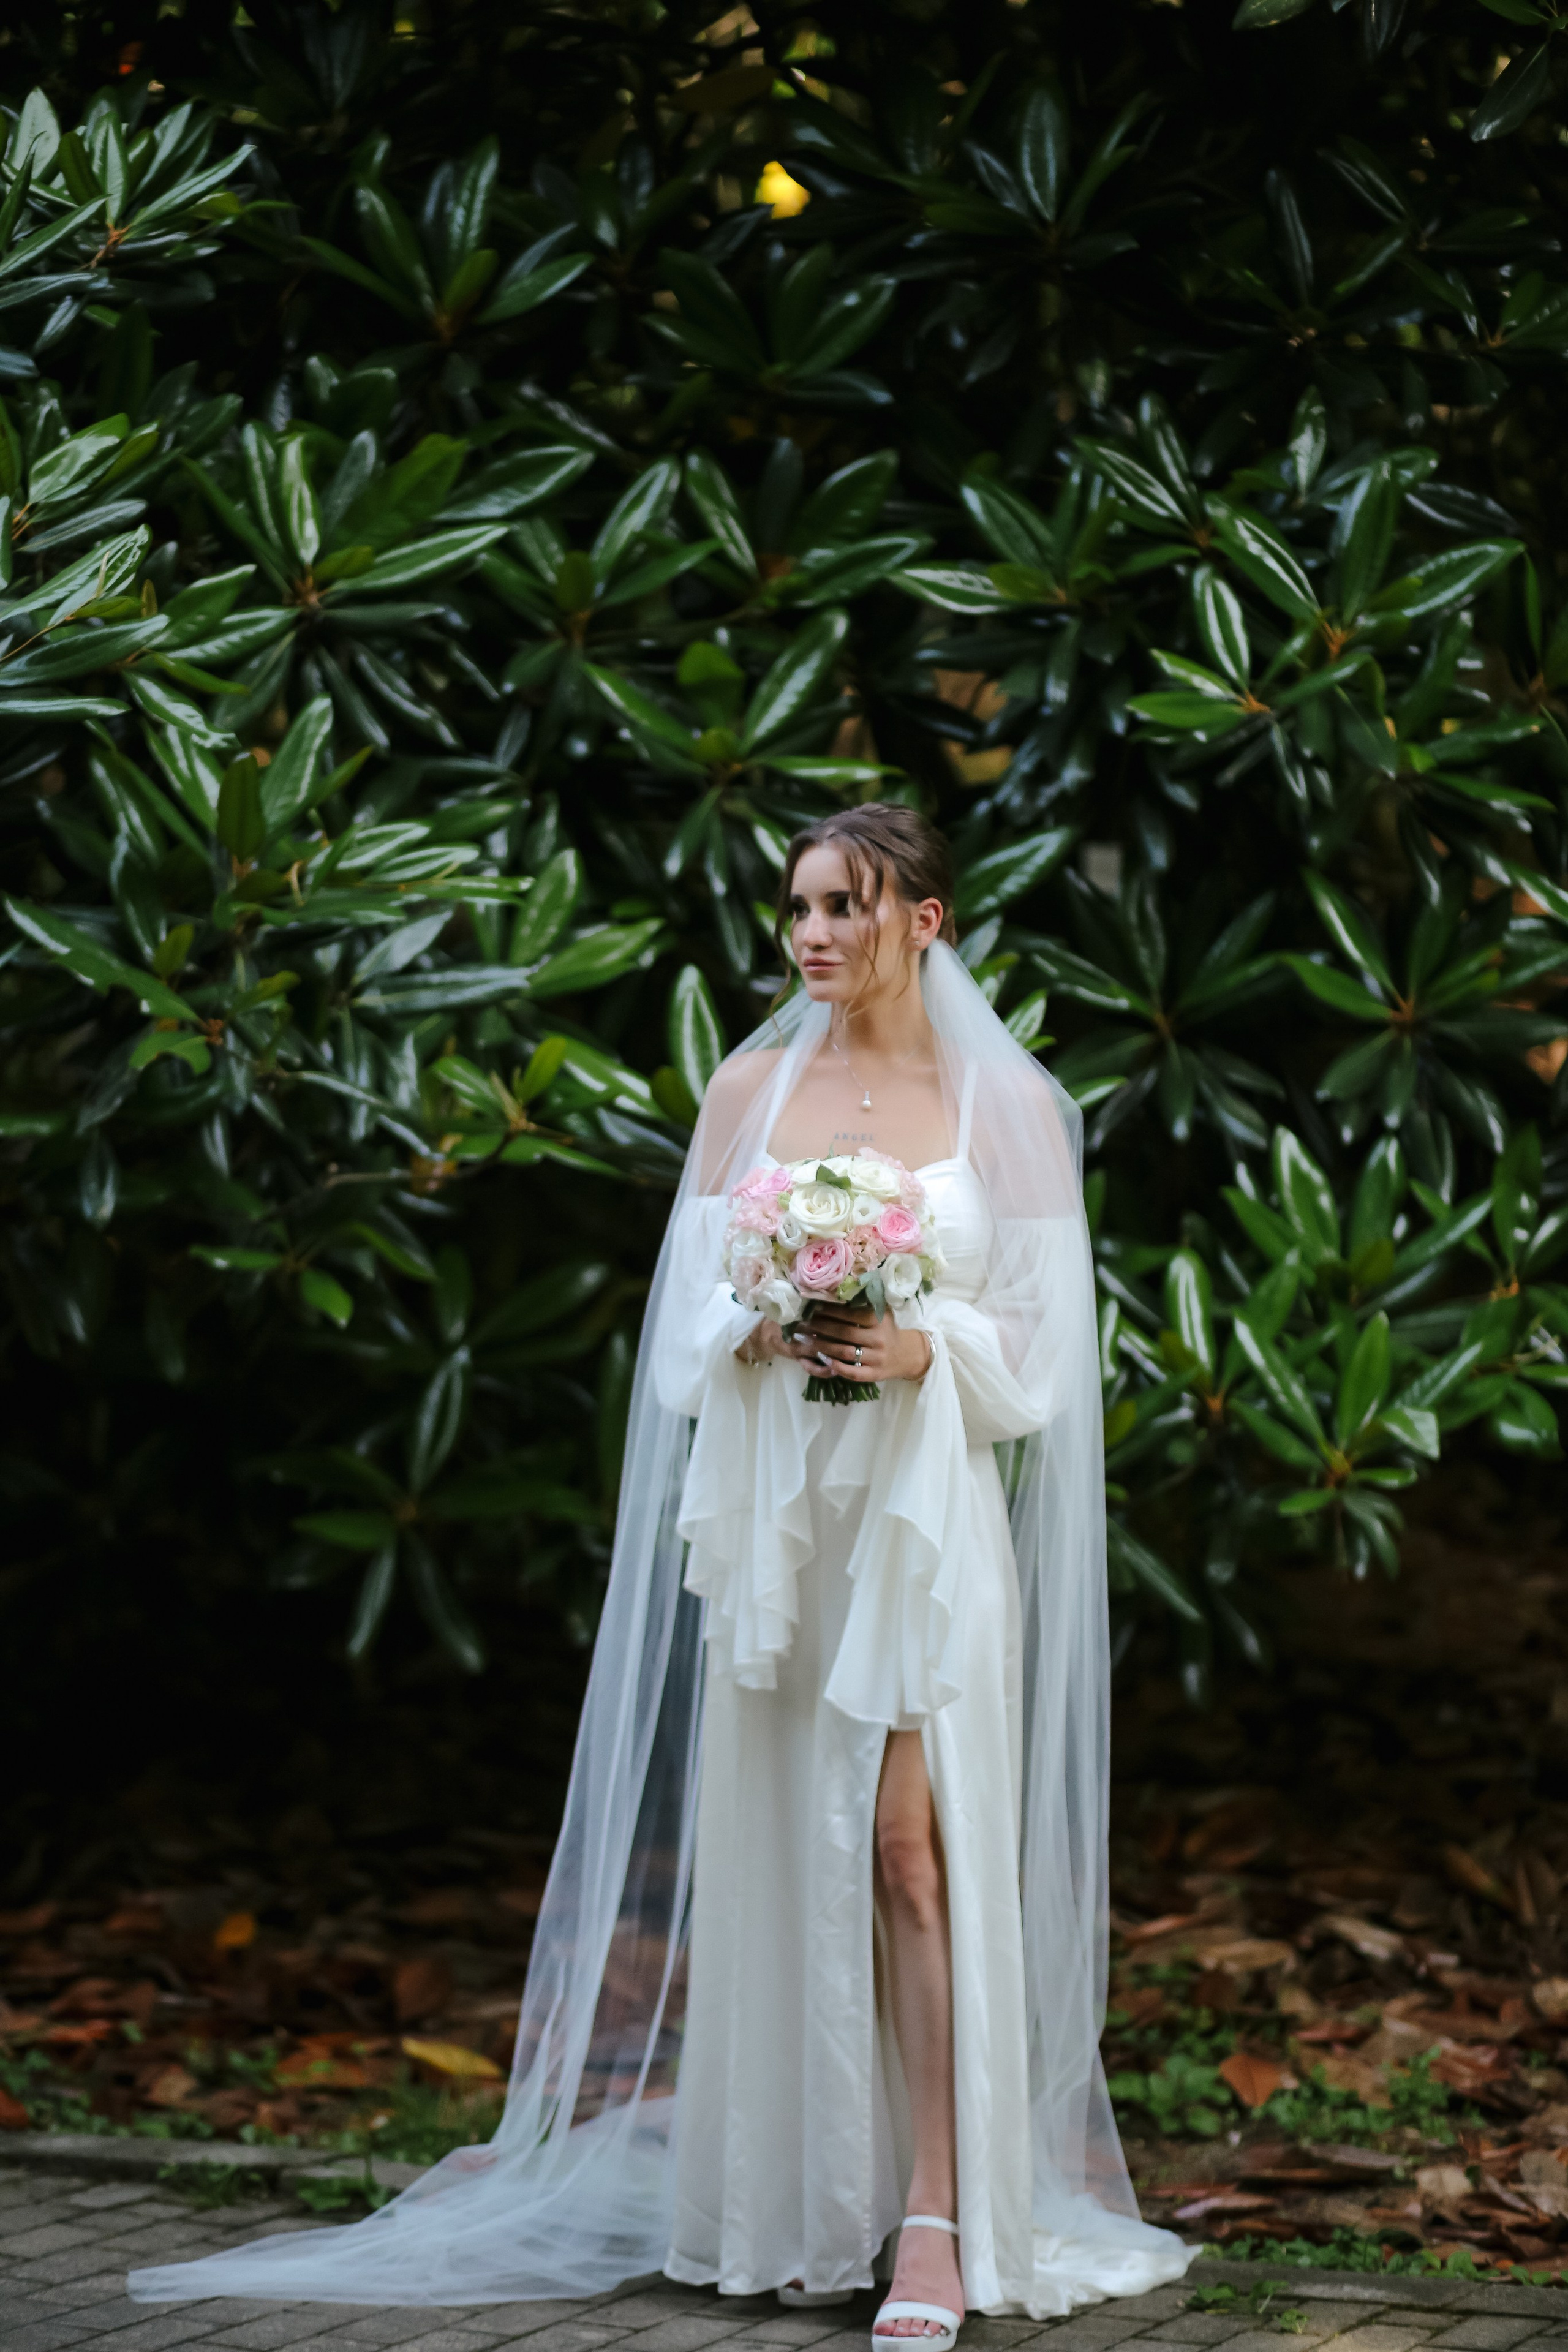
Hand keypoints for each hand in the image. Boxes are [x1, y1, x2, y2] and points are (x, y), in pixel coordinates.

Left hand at [795, 1300, 931, 1384]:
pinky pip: (853, 1373)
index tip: (813, 1308)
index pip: (851, 1314)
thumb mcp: (881, 1311)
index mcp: (880, 1319)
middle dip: (821, 1327)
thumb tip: (837, 1288)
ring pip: (846, 1353)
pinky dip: (837, 1367)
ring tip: (807, 1340)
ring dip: (824, 1346)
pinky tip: (823, 1359)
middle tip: (804, 1323)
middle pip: (845, 1333)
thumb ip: (865, 1301)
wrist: (904, 1354)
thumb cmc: (886, 1328)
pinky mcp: (874, 1374)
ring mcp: (877, 1358)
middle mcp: (879, 1338)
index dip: (830, 1311)